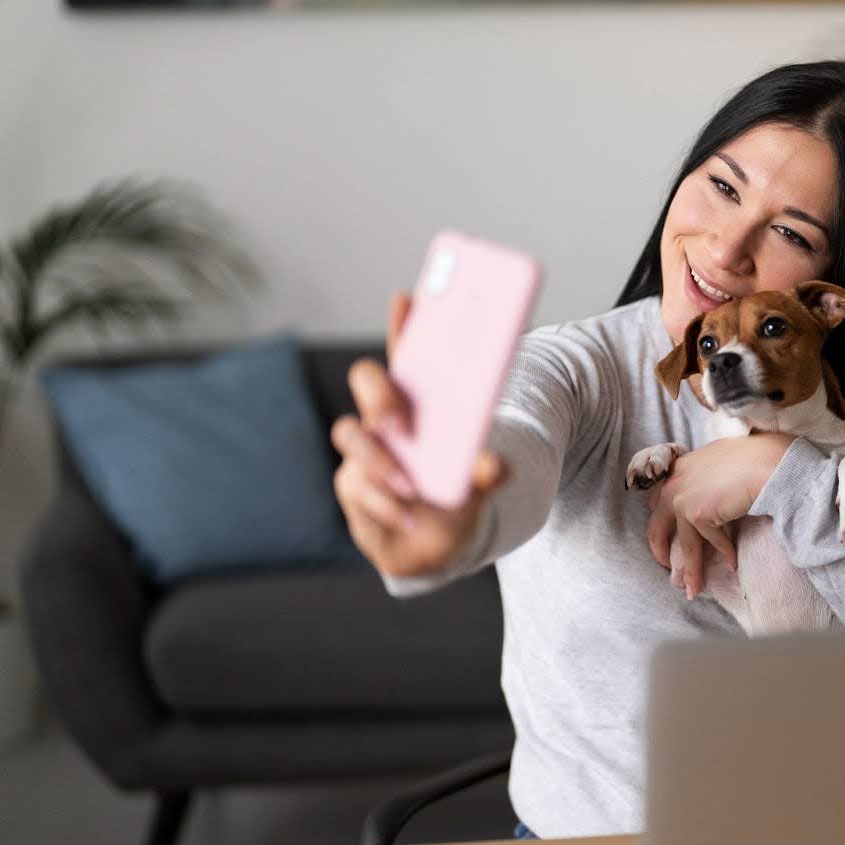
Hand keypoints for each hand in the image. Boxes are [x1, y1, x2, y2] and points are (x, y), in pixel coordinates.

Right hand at [331, 293, 509, 577]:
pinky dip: (384, 503)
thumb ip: (488, 473)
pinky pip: (356, 486)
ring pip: (351, 435)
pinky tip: (407, 516)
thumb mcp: (479, 483)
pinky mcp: (352, 484)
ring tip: (410, 487)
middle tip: (401, 422)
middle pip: (366, 381)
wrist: (433, 547)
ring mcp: (363, 449)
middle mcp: (385, 419)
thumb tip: (493, 463)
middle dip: (380, 394)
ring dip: (379, 461)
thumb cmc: (453, 495)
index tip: (407, 298)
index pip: (407, 355)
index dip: (404, 325)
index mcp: (419, 405)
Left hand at [645, 433, 794, 598]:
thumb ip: (706, 476)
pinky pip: (710, 544)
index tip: (668, 538)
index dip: (662, 521)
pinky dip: (725, 555)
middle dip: (660, 551)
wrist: (766, 463)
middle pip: (656, 527)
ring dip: (691, 572)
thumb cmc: (753, 457)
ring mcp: (681, 499)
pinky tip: (733, 565)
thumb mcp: (720, 459)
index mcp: (678, 468)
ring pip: (684, 546)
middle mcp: (673, 483)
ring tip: (693, 589)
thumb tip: (710, 494)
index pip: (657, 499)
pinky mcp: (697, 515)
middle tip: (670, 568)